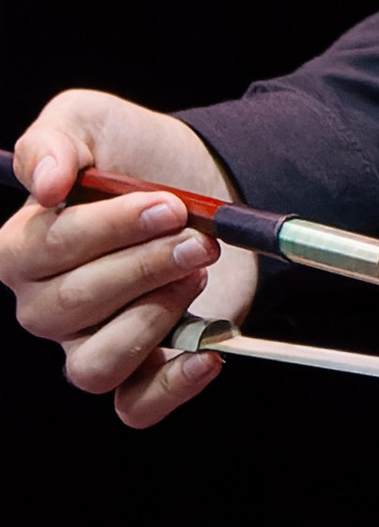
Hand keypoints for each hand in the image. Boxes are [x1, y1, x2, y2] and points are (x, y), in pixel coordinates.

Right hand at [3, 89, 255, 428]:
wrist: (202, 179)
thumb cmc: (135, 153)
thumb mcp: (88, 120)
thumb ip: (52, 142)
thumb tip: (43, 185)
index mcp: (22, 249)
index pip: (43, 252)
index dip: (106, 230)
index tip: (168, 204)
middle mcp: (45, 306)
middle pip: (71, 305)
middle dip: (145, 265)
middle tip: (195, 234)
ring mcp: (88, 343)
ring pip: (94, 363)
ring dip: (155, 317)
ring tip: (198, 270)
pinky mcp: (140, 369)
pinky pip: (135, 406)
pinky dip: (171, 386)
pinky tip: (207, 352)